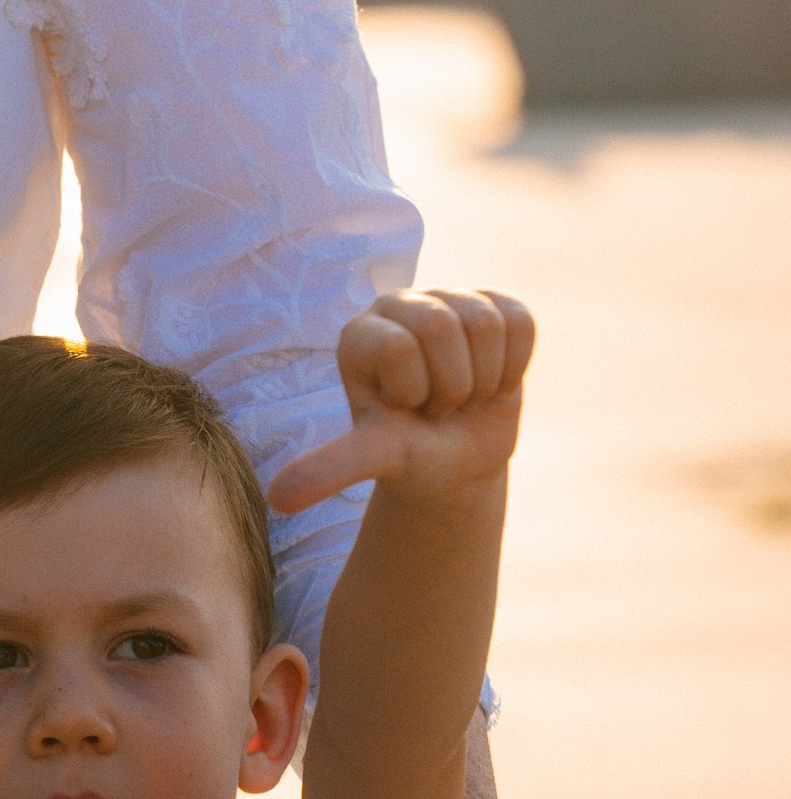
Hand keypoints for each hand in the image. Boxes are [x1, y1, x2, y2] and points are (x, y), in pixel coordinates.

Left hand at [267, 290, 533, 515]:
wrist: (457, 459)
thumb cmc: (409, 454)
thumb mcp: (373, 456)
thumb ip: (331, 467)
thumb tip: (277, 500)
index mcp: (358, 334)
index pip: (400, 346)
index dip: (417, 391)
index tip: (408, 411)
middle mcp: (396, 305)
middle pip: (445, 325)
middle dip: (453, 384)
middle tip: (440, 406)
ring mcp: (446, 298)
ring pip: (487, 322)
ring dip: (485, 377)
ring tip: (463, 394)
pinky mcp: (492, 303)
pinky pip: (520, 321)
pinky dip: (514, 364)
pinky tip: (492, 377)